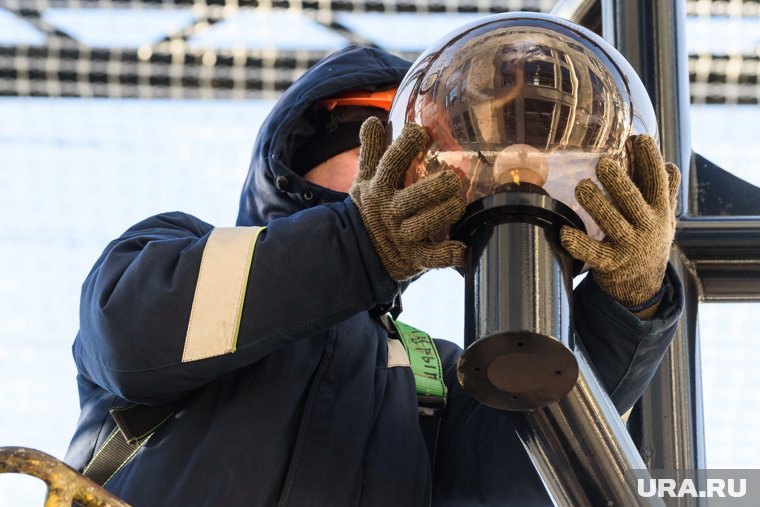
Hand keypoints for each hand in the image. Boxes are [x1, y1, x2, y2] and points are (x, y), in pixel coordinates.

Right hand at [350, 117, 466, 280]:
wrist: (358, 251)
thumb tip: (372, 120)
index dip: (405, 146)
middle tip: (452, 178)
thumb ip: (371, 151)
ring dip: (443, 213)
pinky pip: (431, 257)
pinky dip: (447, 255)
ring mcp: (401, 235)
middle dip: (433, 187)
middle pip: (411, 198)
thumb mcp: (364, 179)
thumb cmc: (369, 208)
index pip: (390, 164)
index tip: (420, 132)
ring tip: (458, 203)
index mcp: (379, 188)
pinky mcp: (412, 257)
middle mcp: (390, 211)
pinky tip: (463, 249)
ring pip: (423, 225)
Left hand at [560, 135, 680, 308]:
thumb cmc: (650, 237)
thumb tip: (661, 156)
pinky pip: (593, 252)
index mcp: (660, 210)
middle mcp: (648, 226)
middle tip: (603, 163)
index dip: (650, 159)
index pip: (657, 180)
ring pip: (612, 223)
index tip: (639, 139)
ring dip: (597, 204)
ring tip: (581, 187)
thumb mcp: (662, 213)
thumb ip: (661, 187)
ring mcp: (629, 246)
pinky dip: (579, 243)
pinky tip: (564, 233)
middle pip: (633, 200)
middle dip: (619, 181)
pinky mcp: (611, 263)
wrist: (644, 284)